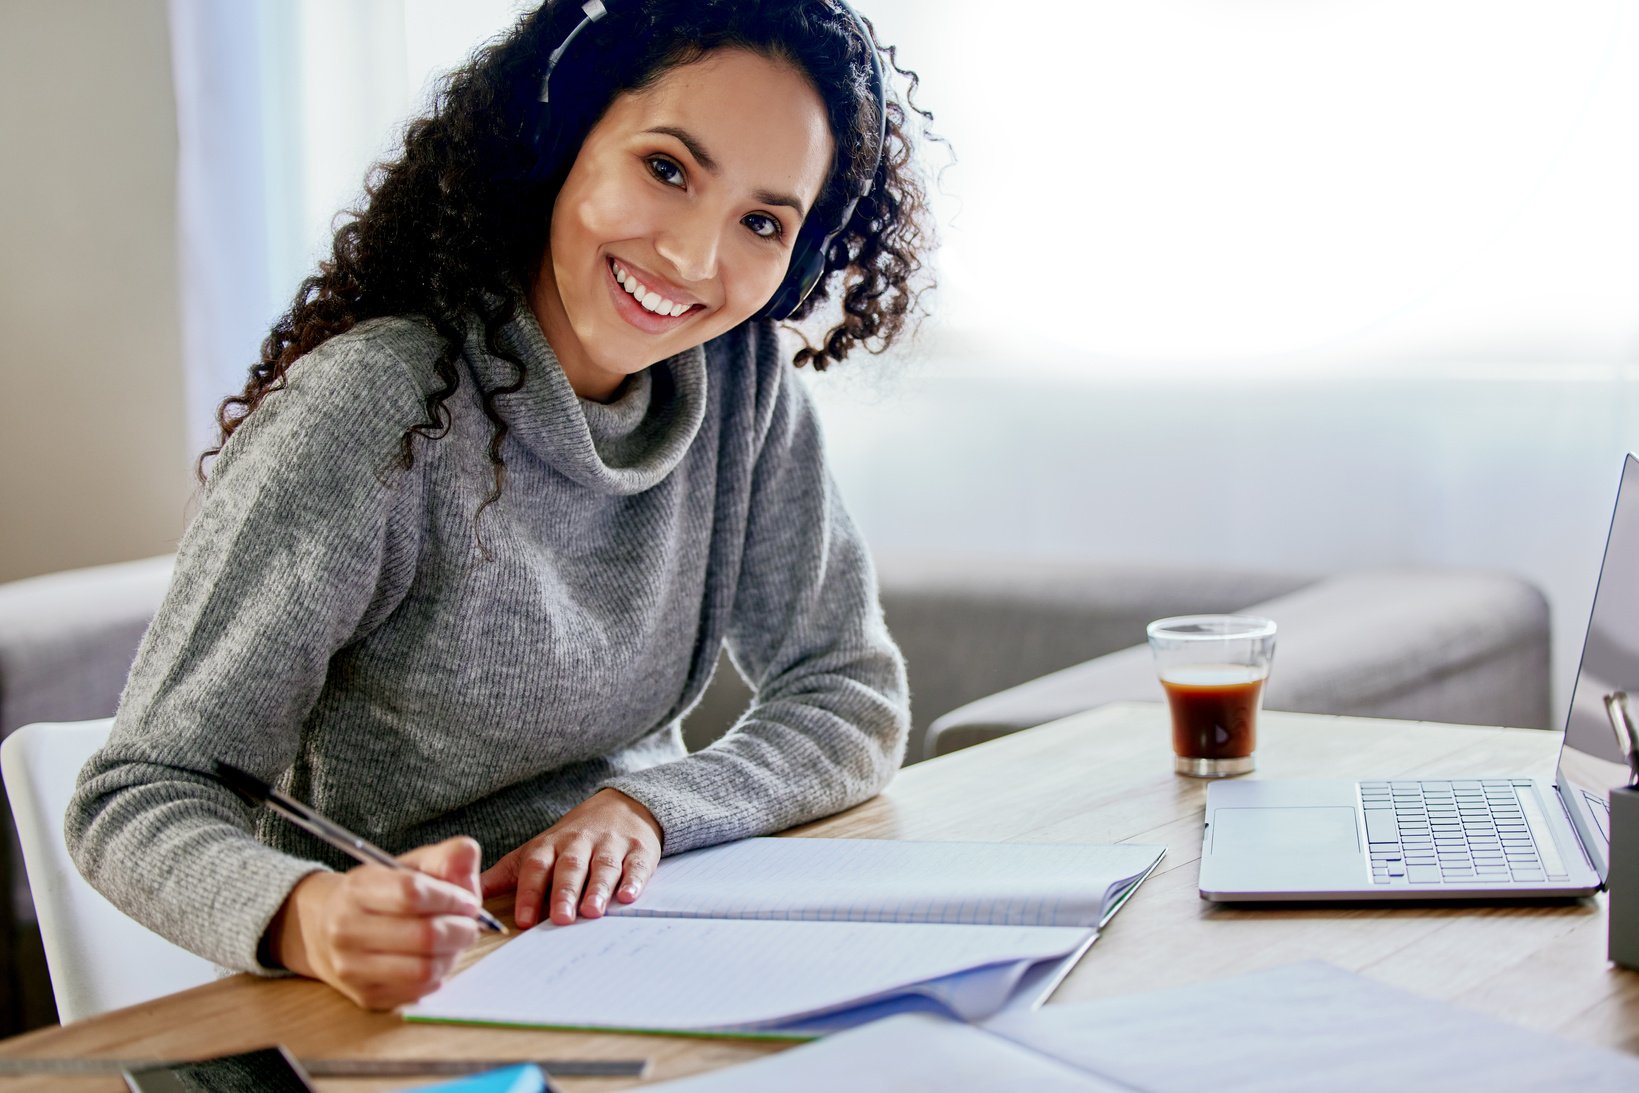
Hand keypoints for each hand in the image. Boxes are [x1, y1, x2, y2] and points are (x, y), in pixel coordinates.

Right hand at [267, 836, 483, 1009]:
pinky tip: (435, 959)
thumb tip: (467, 853)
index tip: (468, 901)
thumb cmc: (380, 895)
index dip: (451, 898)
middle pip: (424, 936)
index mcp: (358, 889)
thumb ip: (444, 857)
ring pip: (424, 969)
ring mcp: (352, 967)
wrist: (327, 930)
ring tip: (455, 942)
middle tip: (470, 924)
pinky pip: (418, 991)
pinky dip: (438, 975)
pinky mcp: (364, 995)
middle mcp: (347, 930)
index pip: (413, 893)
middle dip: (461, 930)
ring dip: (453, 955)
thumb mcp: (409, 866)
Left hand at [479, 788, 661, 927]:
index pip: (537, 867)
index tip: (524, 919)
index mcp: (550, 846)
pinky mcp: (639, 850)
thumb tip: (463, 897)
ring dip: (598, 889)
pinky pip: (636, 865)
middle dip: (564, 893)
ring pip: (603, 867)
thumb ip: (503, 876)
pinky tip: (628, 896)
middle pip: (570, 868)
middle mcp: (579, 844)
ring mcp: (611, 846)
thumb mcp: (535, 851)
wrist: (622, 807)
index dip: (530, 892)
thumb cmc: (571, 840)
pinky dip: (633, 881)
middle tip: (561, 919)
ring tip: (592, 912)